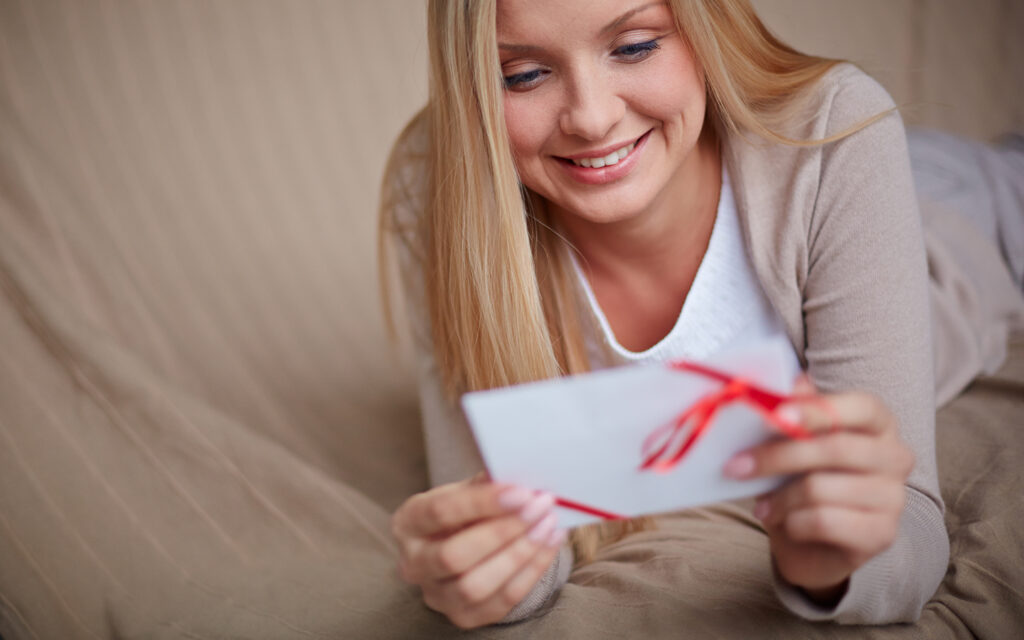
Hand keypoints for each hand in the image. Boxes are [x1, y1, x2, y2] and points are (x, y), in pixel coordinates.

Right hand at [390, 475, 566, 628]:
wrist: (465, 546)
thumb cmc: (463, 514)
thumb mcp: (465, 491)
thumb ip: (484, 484)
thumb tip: (515, 473)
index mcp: (408, 522)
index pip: (441, 512)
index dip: (482, 502)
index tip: (521, 492)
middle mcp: (413, 563)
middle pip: (454, 555)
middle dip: (503, 531)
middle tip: (539, 507)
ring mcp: (436, 595)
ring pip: (476, 585)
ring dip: (520, 553)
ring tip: (548, 525)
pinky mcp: (463, 617)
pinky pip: (502, 600)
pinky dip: (531, 571)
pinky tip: (549, 544)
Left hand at [723, 376, 913, 603]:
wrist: (814, 544)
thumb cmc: (802, 481)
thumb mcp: (793, 443)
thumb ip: (792, 412)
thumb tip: (781, 388)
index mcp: (878, 423)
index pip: (861, 406)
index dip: (818, 410)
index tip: (777, 415)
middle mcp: (895, 456)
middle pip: (834, 449)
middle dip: (776, 457)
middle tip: (736, 466)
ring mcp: (893, 497)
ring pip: (821, 489)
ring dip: (780, 498)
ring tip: (763, 505)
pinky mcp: (882, 533)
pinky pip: (824, 521)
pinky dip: (793, 523)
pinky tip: (785, 523)